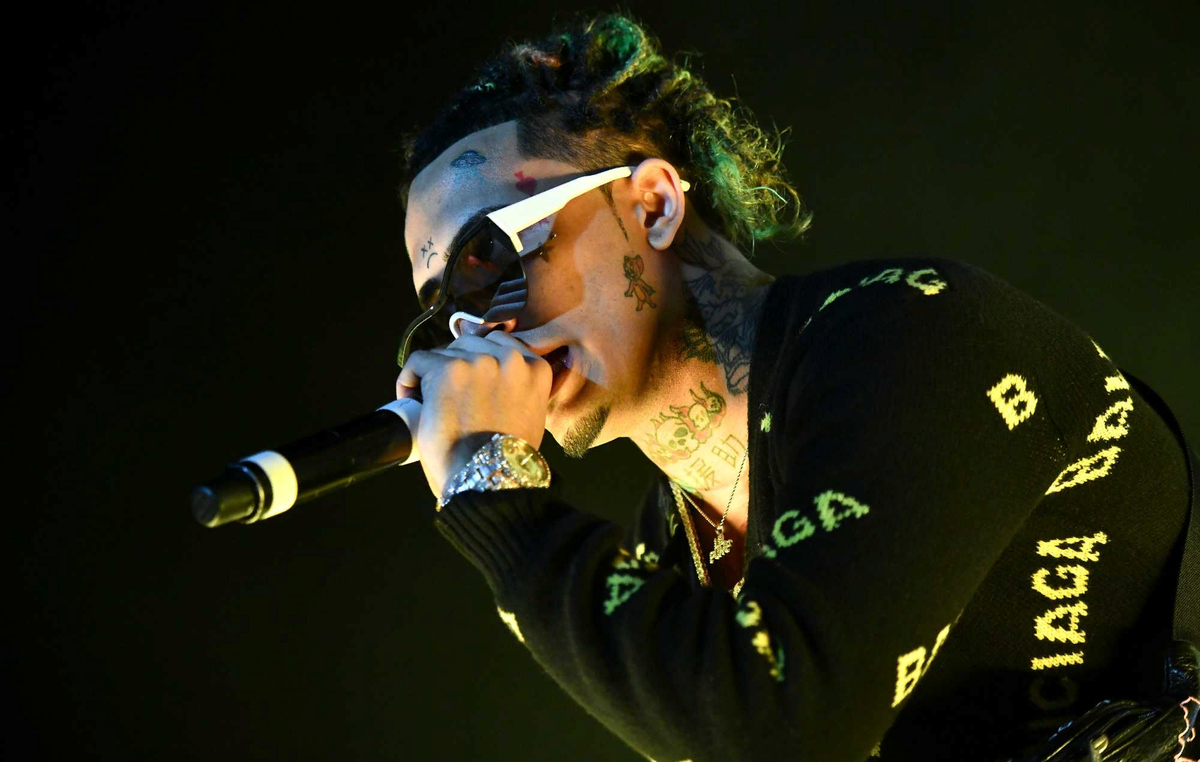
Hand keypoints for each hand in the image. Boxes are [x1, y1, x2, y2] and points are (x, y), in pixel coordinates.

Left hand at [395, 330, 551, 500]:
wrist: (488, 483)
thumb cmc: (508, 460)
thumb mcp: (530, 415)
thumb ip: (519, 388)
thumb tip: (496, 379)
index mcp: (535, 368)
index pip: (500, 345)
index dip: (479, 363)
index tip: (469, 386)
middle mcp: (511, 358)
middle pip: (471, 343)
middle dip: (457, 366)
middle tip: (448, 397)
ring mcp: (479, 362)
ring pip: (445, 351)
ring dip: (433, 373)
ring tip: (428, 402)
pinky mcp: (448, 370)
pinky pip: (418, 360)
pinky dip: (408, 379)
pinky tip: (412, 400)